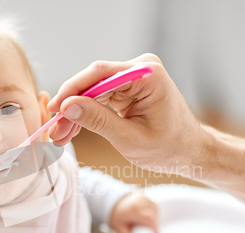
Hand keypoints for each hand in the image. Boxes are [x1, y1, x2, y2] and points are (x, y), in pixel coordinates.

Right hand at [47, 53, 207, 171]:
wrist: (190, 152)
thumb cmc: (169, 148)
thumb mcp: (130, 139)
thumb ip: (98, 121)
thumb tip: (68, 106)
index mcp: (148, 75)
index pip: (100, 74)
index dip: (72, 90)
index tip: (54, 109)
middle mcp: (140, 69)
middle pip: (93, 82)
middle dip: (71, 107)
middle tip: (55, 131)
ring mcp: (134, 77)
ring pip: (93, 91)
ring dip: (76, 113)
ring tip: (60, 136)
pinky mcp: (129, 88)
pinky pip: (100, 98)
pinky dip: (87, 114)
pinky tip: (73, 130)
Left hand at [109, 192, 158, 232]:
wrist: (113, 202)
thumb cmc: (117, 215)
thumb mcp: (119, 227)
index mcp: (133, 209)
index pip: (149, 218)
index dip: (154, 227)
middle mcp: (139, 201)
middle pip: (153, 214)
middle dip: (155, 225)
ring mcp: (143, 197)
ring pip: (155, 209)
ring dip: (155, 218)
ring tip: (149, 226)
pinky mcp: (145, 196)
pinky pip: (154, 205)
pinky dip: (154, 212)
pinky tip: (149, 218)